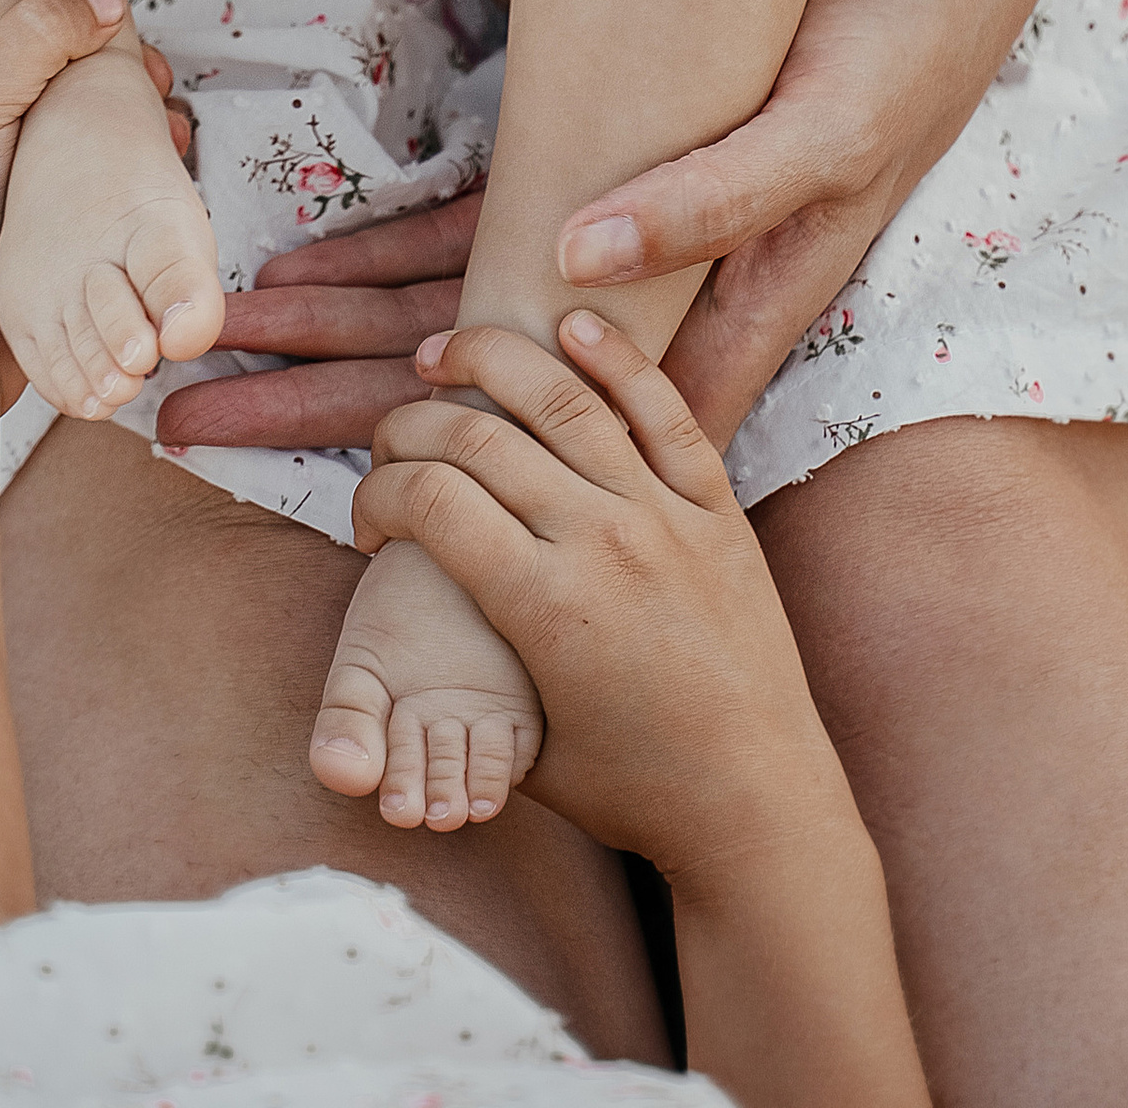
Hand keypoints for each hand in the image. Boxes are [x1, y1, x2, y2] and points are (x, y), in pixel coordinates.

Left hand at [0, 0, 191, 405]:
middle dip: (111, 65)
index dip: (54, 3)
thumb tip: (103, 0)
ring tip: (168, 121)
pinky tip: (162, 168)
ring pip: (84, 125)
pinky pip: (98, 181)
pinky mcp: (44, 224)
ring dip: (131, 118)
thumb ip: (28, 39)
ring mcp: (11, 177)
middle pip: (55, 69)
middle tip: (152, 72)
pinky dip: (133, 169)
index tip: (109, 9)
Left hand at [157, 0, 1092, 457]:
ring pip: (441, 313)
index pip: (514, 408)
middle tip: (181, 412)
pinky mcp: (596, 180)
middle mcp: (628, 313)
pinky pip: (470, 236)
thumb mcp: (816, 137)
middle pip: (448, 378)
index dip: (397, 436)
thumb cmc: (886, 64)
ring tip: (213, 353)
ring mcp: (605, 253)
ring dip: (329, 332)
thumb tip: (571, 262)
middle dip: (317, 398)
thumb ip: (703, 201)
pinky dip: (386, 255)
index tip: (287, 465)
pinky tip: (303, 271)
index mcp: (689, 330)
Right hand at [351, 313, 857, 879]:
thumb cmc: (634, 790)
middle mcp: (603, 543)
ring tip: (448, 353)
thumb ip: (468, 668)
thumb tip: (414, 614)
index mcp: (544, 607)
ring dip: (492, 359)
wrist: (757, 803)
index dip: (377, 492)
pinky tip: (571, 324)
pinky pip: (664, 409)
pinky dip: (614, 357)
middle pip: (479, 437)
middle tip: (391, 434)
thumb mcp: (524, 743)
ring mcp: (666, 515)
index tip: (370, 512)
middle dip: (411, 423)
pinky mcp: (718, 508)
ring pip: (564, 397)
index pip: (430, 501)